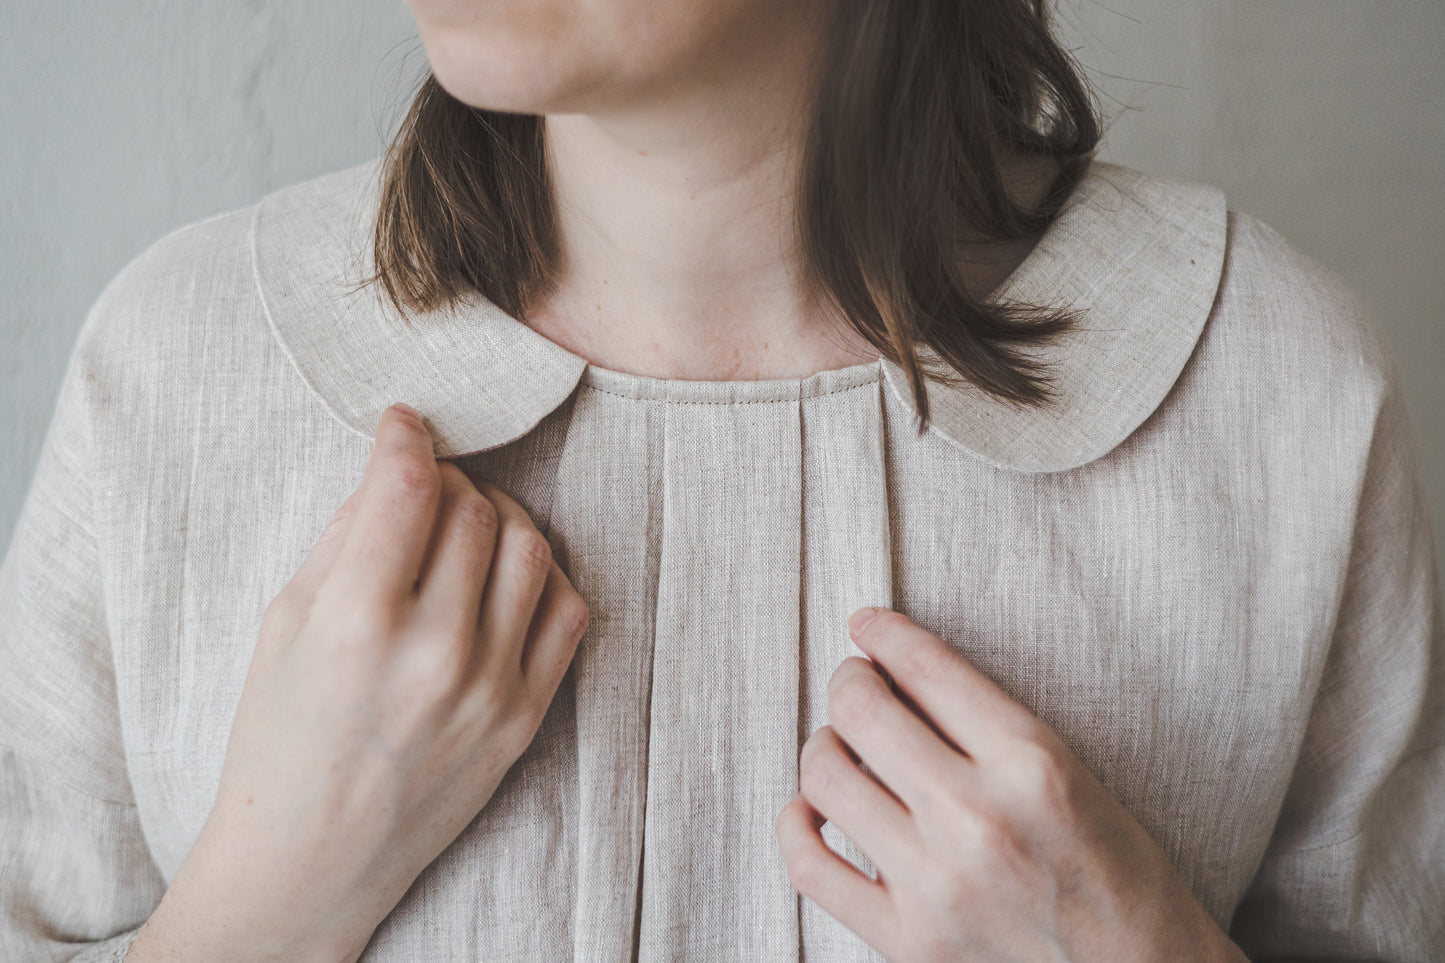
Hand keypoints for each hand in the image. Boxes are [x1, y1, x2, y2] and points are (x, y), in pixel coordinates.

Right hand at [132, 402, 590, 962]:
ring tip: (469, 524)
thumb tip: (395, 474)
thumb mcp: (282, 628)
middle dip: (449, 479)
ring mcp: (489, 687)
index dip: (406, 436)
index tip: (404, 423)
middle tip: (427, 486)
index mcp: (355, 624)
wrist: (311, 861)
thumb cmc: (280, 740)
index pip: (407, 488)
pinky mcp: (525, 717)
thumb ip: (341, 541)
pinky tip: (506, 577)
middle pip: (472, 510)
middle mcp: (432, 652)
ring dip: (501, 516)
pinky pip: (568, 612)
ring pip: (529, 549)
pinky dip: (543, 576)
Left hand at [775, 607, 1247, 962]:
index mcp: (1032, 764)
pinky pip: (811, 866)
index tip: (867, 625)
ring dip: (824, 744)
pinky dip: (796, 826)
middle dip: (849, 681)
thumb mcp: (1074, 773)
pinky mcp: (908, 940)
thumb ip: (987, 726)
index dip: (884, 633)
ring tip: (842, 746)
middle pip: (862, 710)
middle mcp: (977, 818)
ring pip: (825, 776)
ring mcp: (936, 883)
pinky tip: (812, 810)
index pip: (927, 667)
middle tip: (856, 682)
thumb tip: (898, 675)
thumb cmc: (1118, 874)